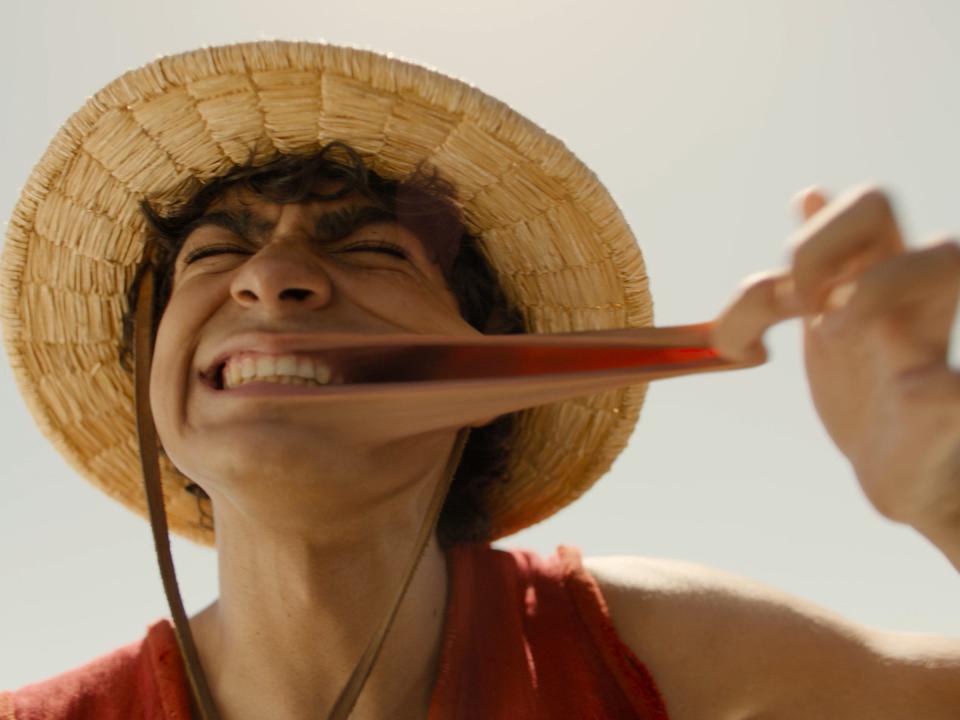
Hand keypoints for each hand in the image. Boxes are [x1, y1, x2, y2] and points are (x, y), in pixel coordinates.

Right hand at [711, 185, 959, 546]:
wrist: (904, 469)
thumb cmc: (930, 467)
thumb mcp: (935, 453)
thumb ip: (942, 415)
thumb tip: (938, 382)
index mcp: (934, 318)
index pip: (933, 250)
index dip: (879, 279)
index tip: (840, 335)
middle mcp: (898, 292)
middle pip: (871, 206)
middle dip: (818, 245)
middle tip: (798, 306)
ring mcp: (854, 297)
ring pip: (814, 239)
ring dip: (762, 290)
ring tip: (739, 345)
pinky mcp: (819, 318)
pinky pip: (788, 277)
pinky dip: (756, 293)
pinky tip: (739, 332)